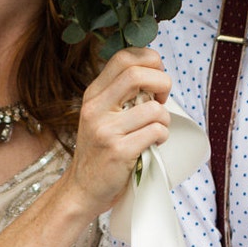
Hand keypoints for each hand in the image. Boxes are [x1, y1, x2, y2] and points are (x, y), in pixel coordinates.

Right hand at [68, 47, 170, 212]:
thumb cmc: (101, 150)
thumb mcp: (101, 115)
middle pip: (137, 74)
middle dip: (162, 82)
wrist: (83, 189)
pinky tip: (154, 143)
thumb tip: (156, 73)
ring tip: (157, 128)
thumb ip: (121, 94)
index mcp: (94, 93)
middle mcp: (96, 108)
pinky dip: (162, 135)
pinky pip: (155, 132)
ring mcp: (105, 130)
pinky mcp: (118, 152)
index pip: (123, 57)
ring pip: (153, 108)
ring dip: (164, 118)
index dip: (149, 60)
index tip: (156, 77)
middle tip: (162, 99)